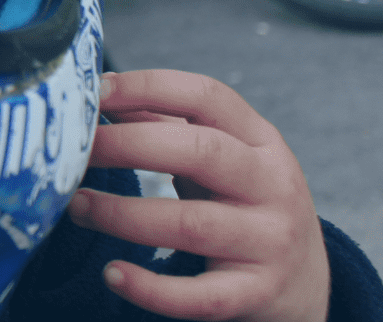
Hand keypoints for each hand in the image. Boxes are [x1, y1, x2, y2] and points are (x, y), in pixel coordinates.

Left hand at [71, 69, 328, 321]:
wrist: (306, 285)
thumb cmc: (245, 207)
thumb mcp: (224, 160)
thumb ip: (168, 128)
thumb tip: (99, 97)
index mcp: (261, 141)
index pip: (207, 96)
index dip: (148, 87)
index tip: (96, 91)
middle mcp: (272, 185)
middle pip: (200, 153)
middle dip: (129, 145)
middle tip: (77, 150)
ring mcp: (270, 241)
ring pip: (191, 224)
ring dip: (123, 215)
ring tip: (76, 206)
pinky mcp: (258, 293)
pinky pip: (201, 295)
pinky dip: (152, 288)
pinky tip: (113, 274)